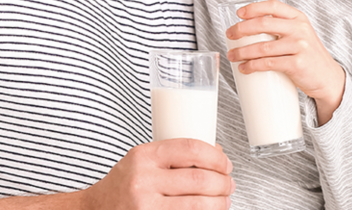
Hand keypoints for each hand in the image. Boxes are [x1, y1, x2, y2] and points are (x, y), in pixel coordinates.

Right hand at [77, 139, 233, 209]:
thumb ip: (171, 155)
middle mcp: (143, 180)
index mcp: (143, 156)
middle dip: (223, 182)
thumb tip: (214, 151)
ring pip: (198, 203)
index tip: (225, 163)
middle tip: (228, 184)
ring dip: (219, 202)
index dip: (216, 156)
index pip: (190, 148)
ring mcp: (146, 205)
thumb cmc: (122, 185)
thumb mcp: (140, 161)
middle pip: (199, 178)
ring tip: (224, 200)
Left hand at [225, 0, 344, 120]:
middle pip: (263, 24)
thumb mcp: (300, 35)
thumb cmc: (308, 56)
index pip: (273, 6)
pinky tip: (244, 68)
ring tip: (232, 55)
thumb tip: (248, 29)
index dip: (254, 8)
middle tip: (229, 35)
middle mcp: (299, 29)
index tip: (239, 14)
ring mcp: (299, 47)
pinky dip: (252, 66)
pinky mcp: (297, 65)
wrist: (329, 78)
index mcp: (298, 18)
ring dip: (242, 51)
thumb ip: (282, 28)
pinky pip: (269, 63)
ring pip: (262, 47)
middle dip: (241, 29)